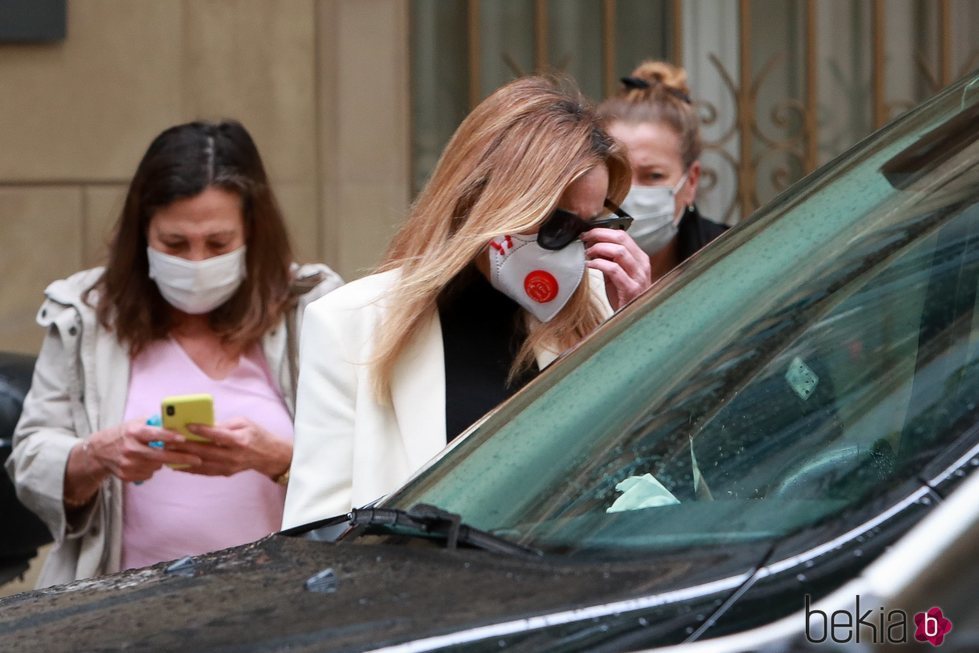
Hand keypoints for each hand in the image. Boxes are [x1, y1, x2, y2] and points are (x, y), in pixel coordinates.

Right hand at [85, 418, 199, 482]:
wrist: (98, 452)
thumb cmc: (123, 434)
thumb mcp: (135, 424)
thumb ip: (155, 424)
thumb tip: (178, 422)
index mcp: (134, 432)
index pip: (153, 434)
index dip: (169, 436)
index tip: (183, 439)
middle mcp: (130, 448)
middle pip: (160, 456)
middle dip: (181, 458)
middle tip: (198, 459)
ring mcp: (128, 464)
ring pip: (157, 466)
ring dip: (161, 462)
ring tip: (153, 454)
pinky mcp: (126, 475)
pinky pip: (148, 474)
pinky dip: (150, 469)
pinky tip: (143, 463)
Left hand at [172, 417, 291, 479]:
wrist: (269, 456)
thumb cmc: (256, 435)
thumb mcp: (244, 423)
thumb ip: (225, 425)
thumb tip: (204, 426)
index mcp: (240, 440)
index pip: (218, 435)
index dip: (202, 430)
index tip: (187, 425)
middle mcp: (234, 455)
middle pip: (205, 451)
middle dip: (185, 446)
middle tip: (168, 441)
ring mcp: (229, 466)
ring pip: (202, 464)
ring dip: (183, 459)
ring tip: (168, 453)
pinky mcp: (225, 473)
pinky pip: (204, 472)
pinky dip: (190, 469)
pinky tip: (178, 465)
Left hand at [580, 228, 651, 309]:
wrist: (633, 320)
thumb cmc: (624, 298)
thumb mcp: (616, 275)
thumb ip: (608, 260)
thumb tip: (593, 245)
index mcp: (640, 259)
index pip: (623, 235)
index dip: (603, 231)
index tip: (588, 233)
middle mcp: (642, 265)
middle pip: (621, 239)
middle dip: (599, 235)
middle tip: (584, 238)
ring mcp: (639, 277)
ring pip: (619, 251)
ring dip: (598, 249)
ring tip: (587, 253)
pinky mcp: (631, 289)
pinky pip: (614, 270)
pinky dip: (599, 264)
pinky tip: (589, 265)